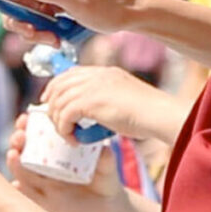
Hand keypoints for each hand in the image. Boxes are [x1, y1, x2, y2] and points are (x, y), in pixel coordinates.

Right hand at [0, 0, 143, 43]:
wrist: (134, 12)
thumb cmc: (112, 5)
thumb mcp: (82, 2)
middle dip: (16, 15)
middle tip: (33, 32)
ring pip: (21, 7)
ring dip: (29, 26)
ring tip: (51, 37)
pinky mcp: (54, 0)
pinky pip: (34, 14)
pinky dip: (39, 28)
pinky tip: (56, 37)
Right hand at [5, 113, 126, 211]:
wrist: (107, 207)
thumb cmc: (104, 180)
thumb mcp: (106, 166)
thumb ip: (105, 158)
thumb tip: (104, 148)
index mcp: (54, 153)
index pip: (34, 135)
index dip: (26, 126)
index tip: (26, 117)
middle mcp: (43, 167)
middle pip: (22, 151)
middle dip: (16, 140)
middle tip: (20, 134)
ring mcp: (42, 185)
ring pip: (21, 172)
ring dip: (13, 162)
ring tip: (13, 154)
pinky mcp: (44, 204)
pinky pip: (27, 196)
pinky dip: (19, 190)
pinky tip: (16, 184)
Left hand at [41, 66, 186, 144]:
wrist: (159, 114)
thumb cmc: (148, 114)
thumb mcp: (124, 98)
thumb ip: (106, 99)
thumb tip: (90, 113)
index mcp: (104, 72)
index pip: (70, 73)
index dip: (56, 87)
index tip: (51, 102)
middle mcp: (96, 76)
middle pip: (59, 85)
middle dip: (51, 105)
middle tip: (53, 121)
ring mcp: (92, 87)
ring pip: (59, 102)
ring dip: (58, 122)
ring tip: (67, 135)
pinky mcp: (90, 101)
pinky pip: (65, 115)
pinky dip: (65, 130)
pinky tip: (74, 139)